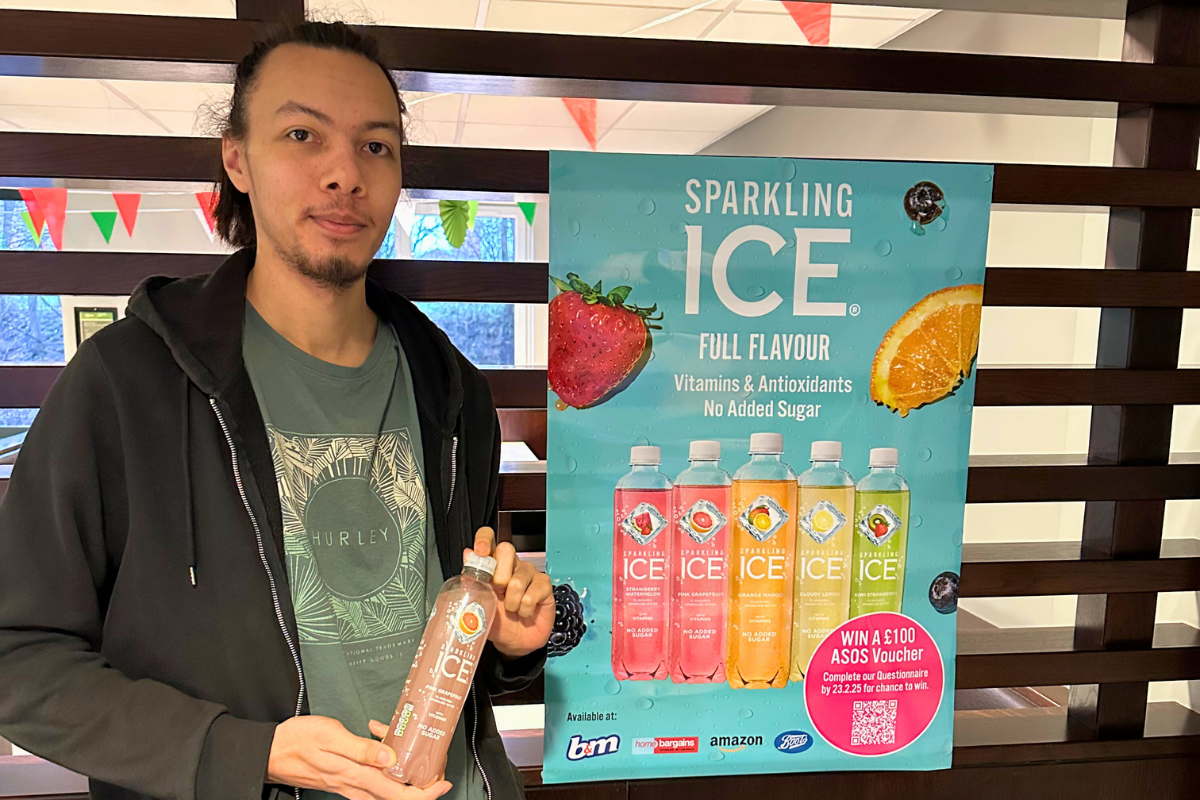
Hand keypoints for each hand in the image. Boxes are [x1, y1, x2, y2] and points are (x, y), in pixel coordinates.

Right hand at [266, 715, 450, 799]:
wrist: (271, 752)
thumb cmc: (298, 741)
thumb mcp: (330, 736)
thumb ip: (361, 749)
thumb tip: (391, 759)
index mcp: (357, 776)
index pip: (399, 796)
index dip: (425, 793)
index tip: (443, 782)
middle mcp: (357, 785)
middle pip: (398, 795)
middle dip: (421, 782)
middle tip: (434, 761)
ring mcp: (351, 784)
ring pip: (387, 786)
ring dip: (403, 770)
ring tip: (411, 746)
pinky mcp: (345, 779)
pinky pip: (373, 777)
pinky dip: (384, 761)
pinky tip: (380, 739)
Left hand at [467, 527, 554, 657]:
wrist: (514, 642)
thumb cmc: (497, 622)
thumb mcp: (480, 604)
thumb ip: (473, 581)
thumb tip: (467, 554)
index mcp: (493, 565)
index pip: (489, 539)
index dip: (485, 540)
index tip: (481, 552)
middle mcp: (511, 565)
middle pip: (506, 549)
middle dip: (499, 576)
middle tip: (497, 592)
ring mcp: (529, 573)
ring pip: (519, 577)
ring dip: (512, 601)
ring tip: (512, 609)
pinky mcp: (544, 585)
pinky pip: (533, 593)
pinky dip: (525, 608)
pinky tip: (525, 612)